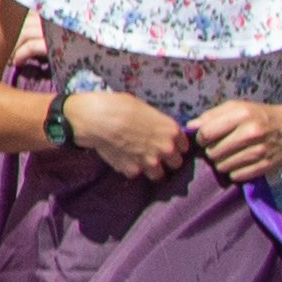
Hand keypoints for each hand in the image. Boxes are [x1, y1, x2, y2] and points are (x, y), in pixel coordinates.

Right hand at [66, 87, 187, 181]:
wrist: (97, 120)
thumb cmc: (119, 106)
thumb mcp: (144, 109)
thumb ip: (156, 124)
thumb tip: (155, 130)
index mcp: (171, 131)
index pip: (184, 147)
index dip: (174, 145)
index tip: (165, 144)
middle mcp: (165, 149)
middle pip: (176, 163)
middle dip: (166, 159)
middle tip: (153, 153)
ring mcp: (150, 163)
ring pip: (159, 175)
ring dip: (151, 169)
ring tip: (139, 160)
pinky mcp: (133, 172)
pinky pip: (137, 174)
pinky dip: (131, 169)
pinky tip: (123, 159)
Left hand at [188, 94, 281, 184]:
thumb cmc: (260, 115)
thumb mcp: (238, 107)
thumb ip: (212, 115)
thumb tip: (190, 126)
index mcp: (241, 114)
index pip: (206, 133)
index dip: (201, 138)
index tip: (206, 138)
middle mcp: (250, 132)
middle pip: (212, 152)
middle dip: (212, 151)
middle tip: (220, 146)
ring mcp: (258, 151)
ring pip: (222, 166)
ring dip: (222, 162)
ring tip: (231, 154)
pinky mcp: (264, 166)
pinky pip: (236, 176)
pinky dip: (234, 171)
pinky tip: (241, 162)